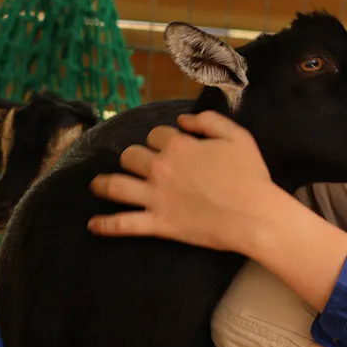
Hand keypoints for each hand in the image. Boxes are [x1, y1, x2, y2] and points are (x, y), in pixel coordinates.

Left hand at [88, 111, 283, 253]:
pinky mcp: (157, 223)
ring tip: (97, 186)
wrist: (253, 215)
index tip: (166, 147)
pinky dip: (105, 225)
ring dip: (103, 184)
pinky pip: (123, 224)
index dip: (160, 139)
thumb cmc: (250, 176)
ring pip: (116, 185)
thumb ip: (209, 121)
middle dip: (133, 158)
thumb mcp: (238, 137)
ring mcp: (156, 196)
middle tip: (139, 166)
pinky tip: (92, 225)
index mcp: (179, 146)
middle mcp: (161, 168)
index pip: (156, 135)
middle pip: (131, 156)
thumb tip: (182, 121)